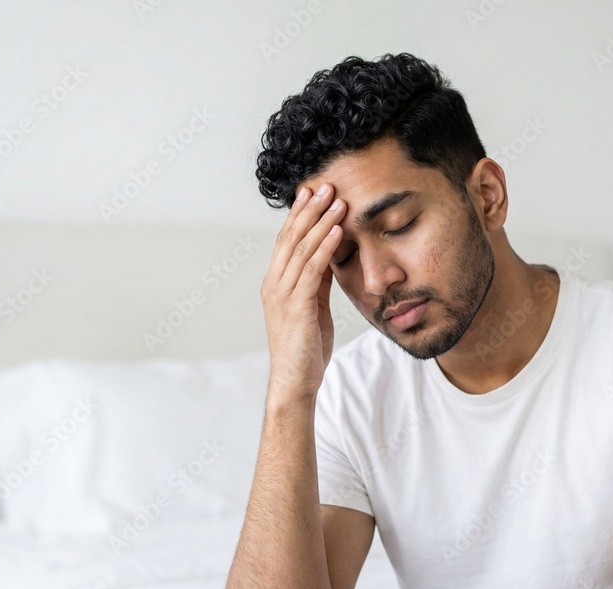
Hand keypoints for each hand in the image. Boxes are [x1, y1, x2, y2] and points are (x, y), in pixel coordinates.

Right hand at [260, 182, 344, 400]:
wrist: (296, 381)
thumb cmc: (306, 347)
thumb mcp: (313, 307)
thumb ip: (317, 282)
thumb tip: (329, 256)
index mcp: (276, 283)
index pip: (286, 241)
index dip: (299, 214)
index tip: (313, 192)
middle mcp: (274, 284)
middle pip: (291, 237)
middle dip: (310, 209)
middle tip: (327, 185)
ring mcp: (282, 294)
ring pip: (301, 248)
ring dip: (321, 221)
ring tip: (338, 200)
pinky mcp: (296, 306)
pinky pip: (312, 269)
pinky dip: (325, 246)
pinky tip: (338, 230)